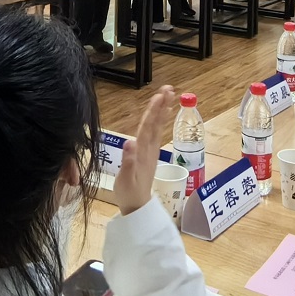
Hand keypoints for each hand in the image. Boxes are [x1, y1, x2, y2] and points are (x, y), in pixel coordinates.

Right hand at [114, 85, 178, 214]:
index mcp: (142, 151)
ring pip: (157, 127)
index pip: (148, 127)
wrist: (137, 207)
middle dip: (161, 105)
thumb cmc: (128, 193)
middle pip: (155, 123)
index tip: (159, 96)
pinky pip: (155, 133)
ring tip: (168, 96)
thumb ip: (128, 161)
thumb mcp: (125, 179)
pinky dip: (158, 122)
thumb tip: (130, 142)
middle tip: (169, 88)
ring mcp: (150, 151)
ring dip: (162, 111)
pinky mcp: (149, 155)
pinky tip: (161, 116)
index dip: (153, 111)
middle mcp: (149, 149)